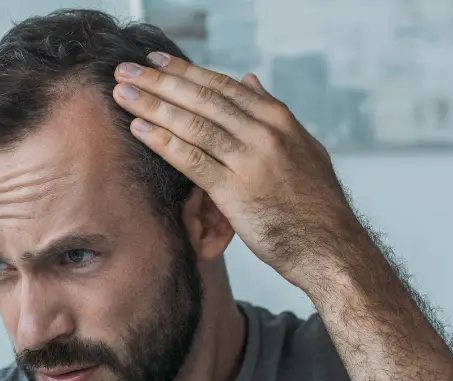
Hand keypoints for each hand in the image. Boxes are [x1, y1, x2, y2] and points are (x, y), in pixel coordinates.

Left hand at [112, 52, 369, 293]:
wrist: (330, 247)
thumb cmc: (315, 203)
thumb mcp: (303, 147)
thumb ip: (273, 112)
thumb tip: (249, 79)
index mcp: (279, 120)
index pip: (223, 87)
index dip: (186, 71)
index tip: (156, 61)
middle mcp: (265, 133)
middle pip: (203, 99)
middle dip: (160, 81)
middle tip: (127, 69)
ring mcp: (251, 161)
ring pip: (193, 124)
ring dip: (153, 106)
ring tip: (122, 93)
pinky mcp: (236, 192)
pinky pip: (192, 160)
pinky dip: (163, 142)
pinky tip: (139, 129)